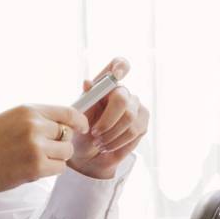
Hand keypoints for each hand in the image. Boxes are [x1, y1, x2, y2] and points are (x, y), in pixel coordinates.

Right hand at [0, 103, 88, 217]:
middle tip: (40, 150)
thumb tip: (67, 123)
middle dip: (59, 143)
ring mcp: (36, 146)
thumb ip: (36, 119)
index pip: (67, 112)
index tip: (82, 127)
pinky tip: (31, 169)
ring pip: (66, 152)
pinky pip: (60, 168)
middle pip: (68, 134)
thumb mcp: (10, 120)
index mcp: (27, 110)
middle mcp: (33, 125)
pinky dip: (50, 170)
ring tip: (34, 159)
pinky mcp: (36, 166)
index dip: (79, 121)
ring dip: (56, 158)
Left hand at [67, 57, 148, 179]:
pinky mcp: (143, 123)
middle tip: (95, 133)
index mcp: (105, 85)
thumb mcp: (76, 117)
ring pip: (129, 118)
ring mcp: (136, 107)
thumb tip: (87, 82)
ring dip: (111, 134)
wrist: (88, 154)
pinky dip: (118, 142)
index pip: (119, 65)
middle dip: (107, 120)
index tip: (116, 75)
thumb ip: (85, 100)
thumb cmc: (80, 131)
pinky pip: (134, 132)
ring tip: (99, 143)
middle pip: (121, 99)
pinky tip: (108, 146)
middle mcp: (123, 92)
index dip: (120, 66)